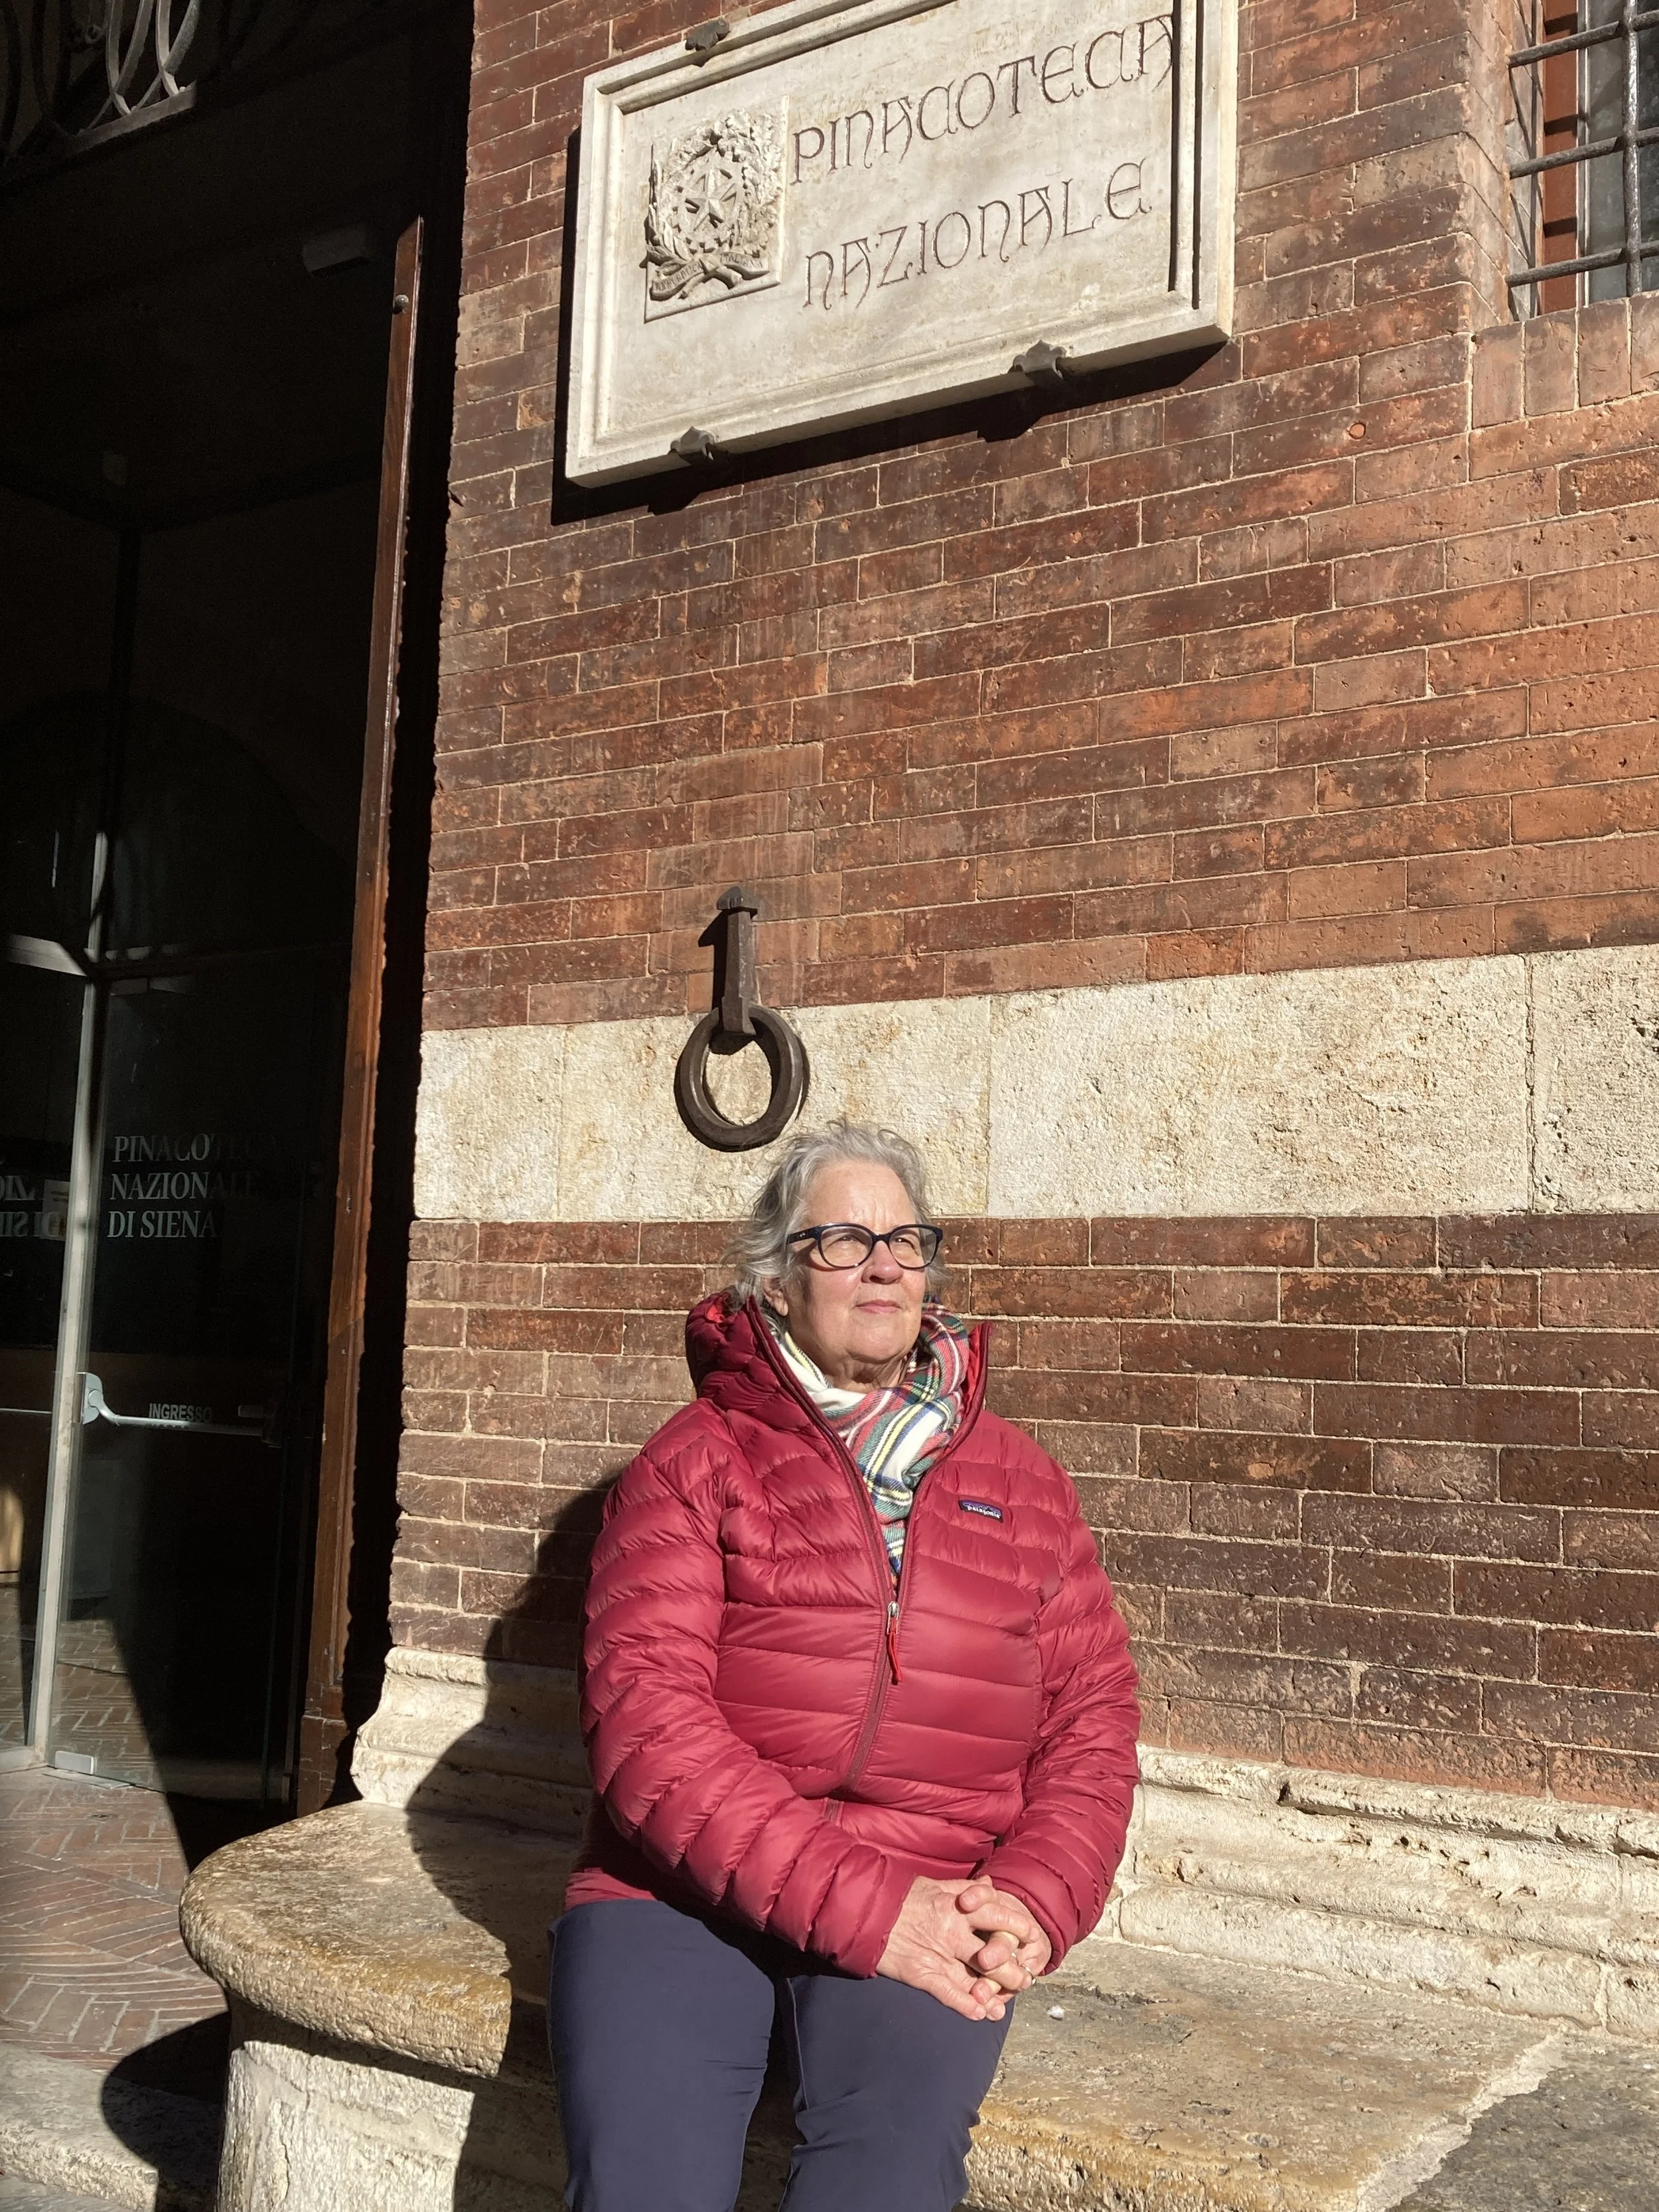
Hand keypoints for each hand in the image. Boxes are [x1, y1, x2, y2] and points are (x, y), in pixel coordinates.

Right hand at [876, 1876, 1044, 2020]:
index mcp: (957, 1906)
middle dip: (1013, 1971)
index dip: (1019, 1929)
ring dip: (994, 1994)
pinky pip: (948, 1993)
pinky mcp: (920, 1973)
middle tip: (1025, 1981)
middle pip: (993, 1954)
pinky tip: (979, 2014)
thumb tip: (990, 1884)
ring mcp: (937, 1954)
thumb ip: (965, 1887)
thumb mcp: (936, 1885)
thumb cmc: (902, 1895)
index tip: (1032, 1937)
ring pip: (975, 1978)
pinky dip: (966, 2005)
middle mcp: (952, 1931)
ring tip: (1004, 2005)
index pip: (998, 1917)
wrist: (865, 1909)